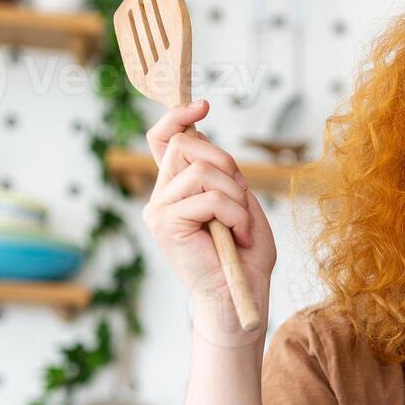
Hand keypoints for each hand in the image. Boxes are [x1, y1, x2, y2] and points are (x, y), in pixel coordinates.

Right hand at [141, 101, 276, 328]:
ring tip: (243, 228)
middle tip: (243, 200)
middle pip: (187, 147)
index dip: (179, 117)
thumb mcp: (243, 206)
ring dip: (235, 198)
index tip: (203, 105)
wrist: (238, 300)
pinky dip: (235, 216)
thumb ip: (223, 175)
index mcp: (177, 190)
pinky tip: (239, 238)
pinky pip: (208, 199)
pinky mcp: (165, 224)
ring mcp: (159, 210)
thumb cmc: (245, 258)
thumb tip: (200, 139)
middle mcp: (161, 197)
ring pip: (202, 173)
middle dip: (226, 165)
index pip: (164, 140)